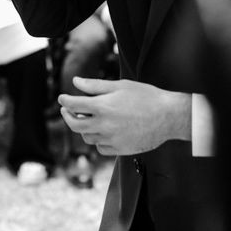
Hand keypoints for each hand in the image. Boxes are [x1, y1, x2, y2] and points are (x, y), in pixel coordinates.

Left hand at [58, 78, 190, 155]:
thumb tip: (75, 82)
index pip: (73, 105)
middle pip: (75, 125)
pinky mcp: (121, 149)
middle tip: (66, 111)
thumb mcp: (119, 85)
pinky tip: (101, 132)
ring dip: (83, 128)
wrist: (168, 116)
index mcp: (102, 106)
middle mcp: (104, 125)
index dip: (64, 100)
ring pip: (87, 137)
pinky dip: (97, 140)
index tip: (62, 98)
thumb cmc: (145, 97)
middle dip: (67, 117)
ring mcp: (112, 139)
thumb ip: (94, 85)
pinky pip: (101, 148)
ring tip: (86, 119)